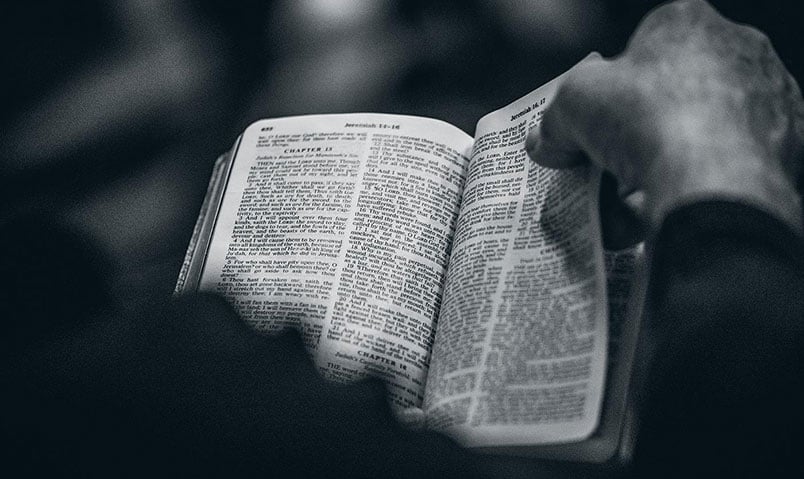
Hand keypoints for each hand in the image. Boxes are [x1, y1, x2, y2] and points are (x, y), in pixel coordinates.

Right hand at [526, 0, 803, 236]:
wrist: (713, 184)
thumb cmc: (646, 120)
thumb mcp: (571, 104)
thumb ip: (555, 117)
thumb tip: (546, 141)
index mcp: (687, 24)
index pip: (639, 49)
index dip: (605, 90)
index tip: (585, 125)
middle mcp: (737, 53)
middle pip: (668, 97)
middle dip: (630, 136)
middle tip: (601, 167)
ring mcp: (766, 103)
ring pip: (696, 139)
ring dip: (656, 170)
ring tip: (621, 205)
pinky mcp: (783, 153)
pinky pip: (721, 172)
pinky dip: (689, 192)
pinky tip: (655, 215)